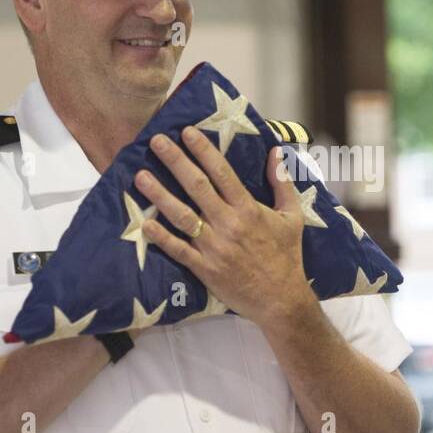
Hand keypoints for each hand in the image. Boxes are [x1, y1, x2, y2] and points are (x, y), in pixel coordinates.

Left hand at [135, 126, 317, 329]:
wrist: (281, 300)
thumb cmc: (287, 257)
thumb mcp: (292, 217)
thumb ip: (282, 183)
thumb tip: (275, 152)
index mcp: (248, 210)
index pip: (222, 173)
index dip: (204, 151)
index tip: (187, 132)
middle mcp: (228, 224)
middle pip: (197, 187)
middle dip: (175, 161)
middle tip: (156, 141)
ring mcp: (214, 247)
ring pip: (182, 216)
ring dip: (159, 195)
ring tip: (140, 177)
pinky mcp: (204, 269)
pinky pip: (178, 250)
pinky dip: (161, 237)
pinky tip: (145, 223)